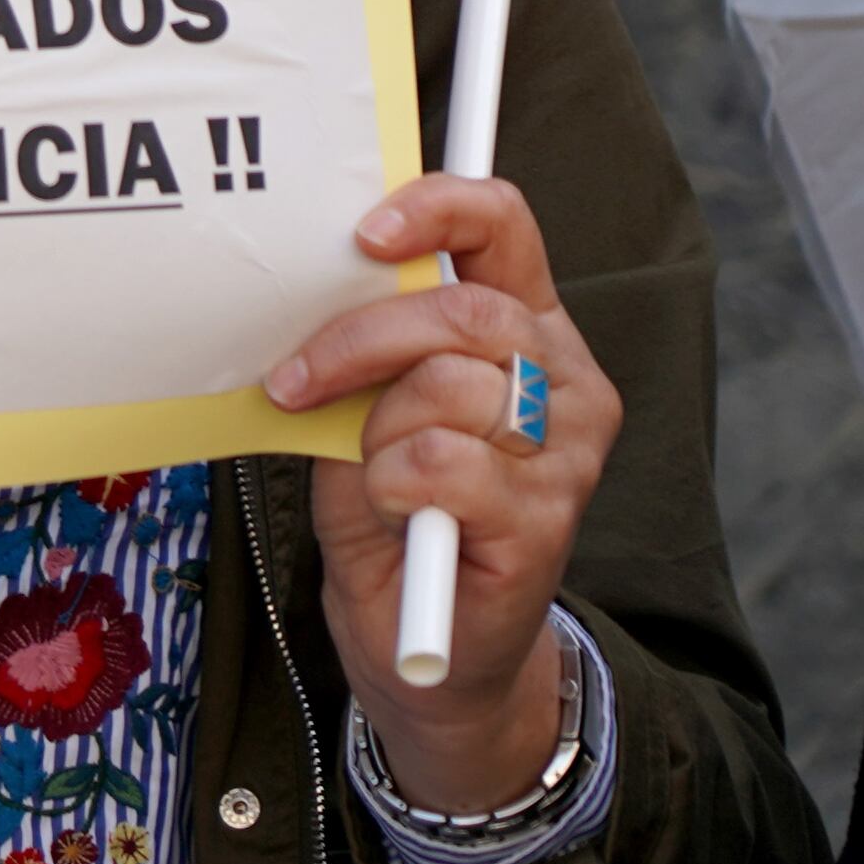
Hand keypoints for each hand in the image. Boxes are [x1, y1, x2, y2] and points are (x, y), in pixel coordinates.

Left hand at [263, 175, 616, 813]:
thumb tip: (326, 273)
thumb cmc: (396, 512)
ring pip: (452, 386)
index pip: (505, 227)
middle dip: (359, 339)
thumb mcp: (368, 408)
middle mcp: (566, 380)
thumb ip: (374, 344)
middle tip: (296, 381)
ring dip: (377, 426)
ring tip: (368, 470)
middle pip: (465, 311)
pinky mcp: (548, 520)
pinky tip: (398, 515)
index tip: (366, 233)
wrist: (433, 655)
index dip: (438, 208)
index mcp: (528, 328)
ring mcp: (567, 454)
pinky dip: (392, 485)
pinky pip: (443, 464)